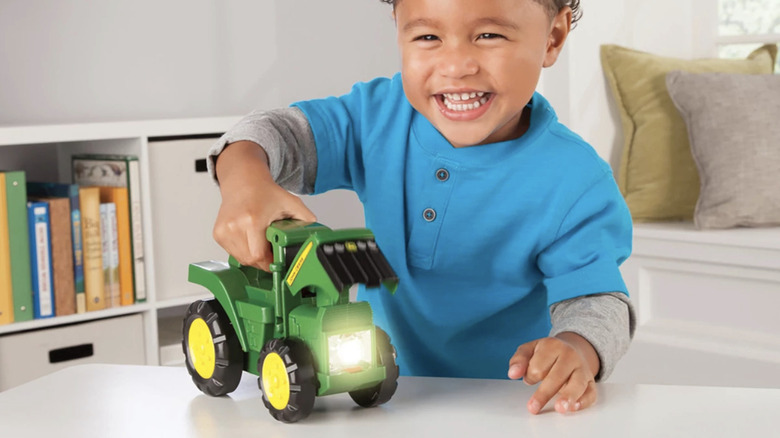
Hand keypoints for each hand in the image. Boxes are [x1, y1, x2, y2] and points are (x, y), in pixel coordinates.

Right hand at [212, 141, 315, 270]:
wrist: (243, 180)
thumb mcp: (291, 203)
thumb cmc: (264, 192)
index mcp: (252, 219)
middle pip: (250, 260)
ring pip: (241, 259)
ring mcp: (223, 231)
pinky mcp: (218, 234)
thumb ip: (306, 219)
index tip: (278, 260)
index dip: (270, 261)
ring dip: (253, 256)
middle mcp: (234, 225)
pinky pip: (233, 253)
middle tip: (272, 251)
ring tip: (261, 242)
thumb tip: (316, 236)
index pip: (259, 256)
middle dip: (264, 260)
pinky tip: (250, 238)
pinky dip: (243, 250)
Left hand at [507, 332, 599, 414]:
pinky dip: (584, 401)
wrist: (574, 348)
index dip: (531, 376)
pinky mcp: (590, 382)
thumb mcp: (530, 349)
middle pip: (557, 376)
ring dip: (569, 396)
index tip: (530, 379)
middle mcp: (570, 356)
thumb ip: (519, 360)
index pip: (538, 366)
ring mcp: (582, 369)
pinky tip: (574, 407)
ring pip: (577, 383)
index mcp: (553, 346)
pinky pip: (591, 392)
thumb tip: (513, 374)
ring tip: (560, 408)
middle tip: (532, 407)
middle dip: (544, 393)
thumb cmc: (548, 352)